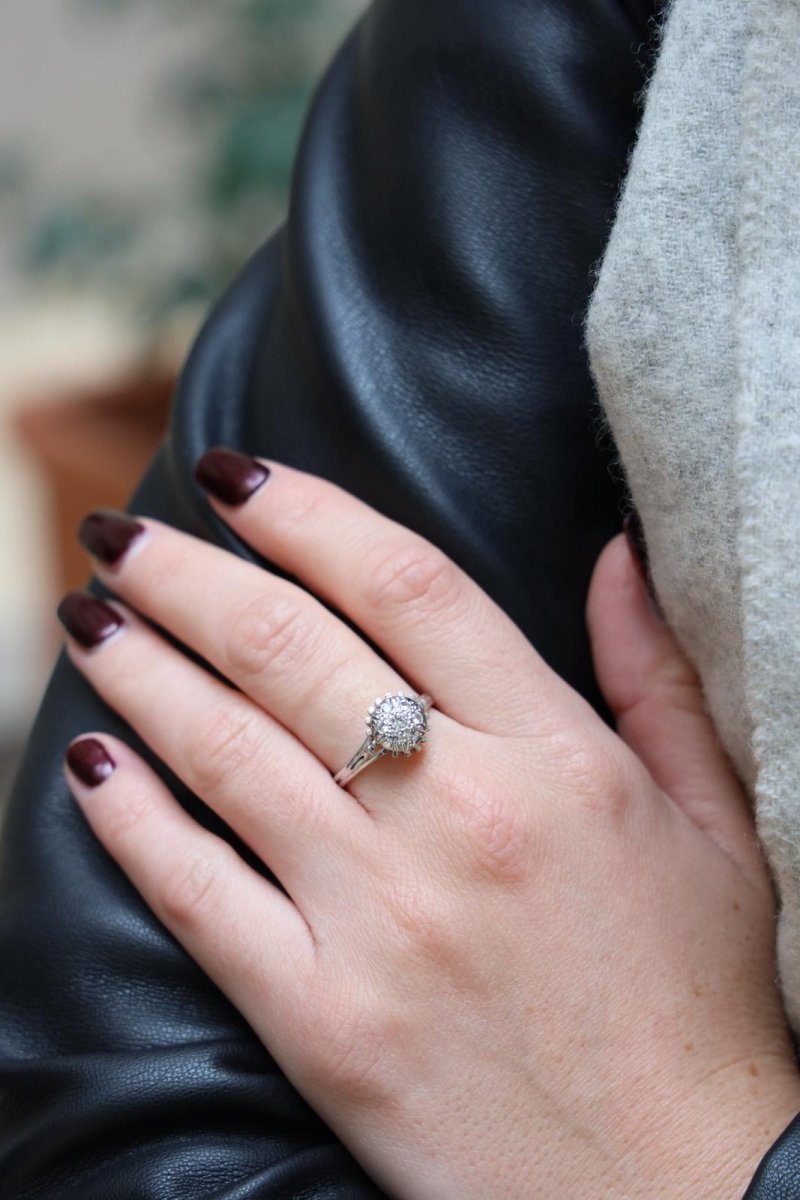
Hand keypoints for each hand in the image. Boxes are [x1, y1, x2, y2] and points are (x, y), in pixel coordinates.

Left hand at [58, 448, 799, 1199]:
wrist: (674, 1194)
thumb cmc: (696, 1002)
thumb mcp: (712, 822)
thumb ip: (653, 676)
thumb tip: (612, 554)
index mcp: (555, 760)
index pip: (407, 584)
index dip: (308, 514)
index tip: (239, 476)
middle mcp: (455, 821)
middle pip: (289, 651)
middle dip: (188, 574)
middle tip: (127, 530)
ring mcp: (376, 922)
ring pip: (223, 754)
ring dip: (139, 669)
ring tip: (90, 615)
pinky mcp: (319, 1019)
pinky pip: (195, 896)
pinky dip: (131, 821)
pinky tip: (91, 763)